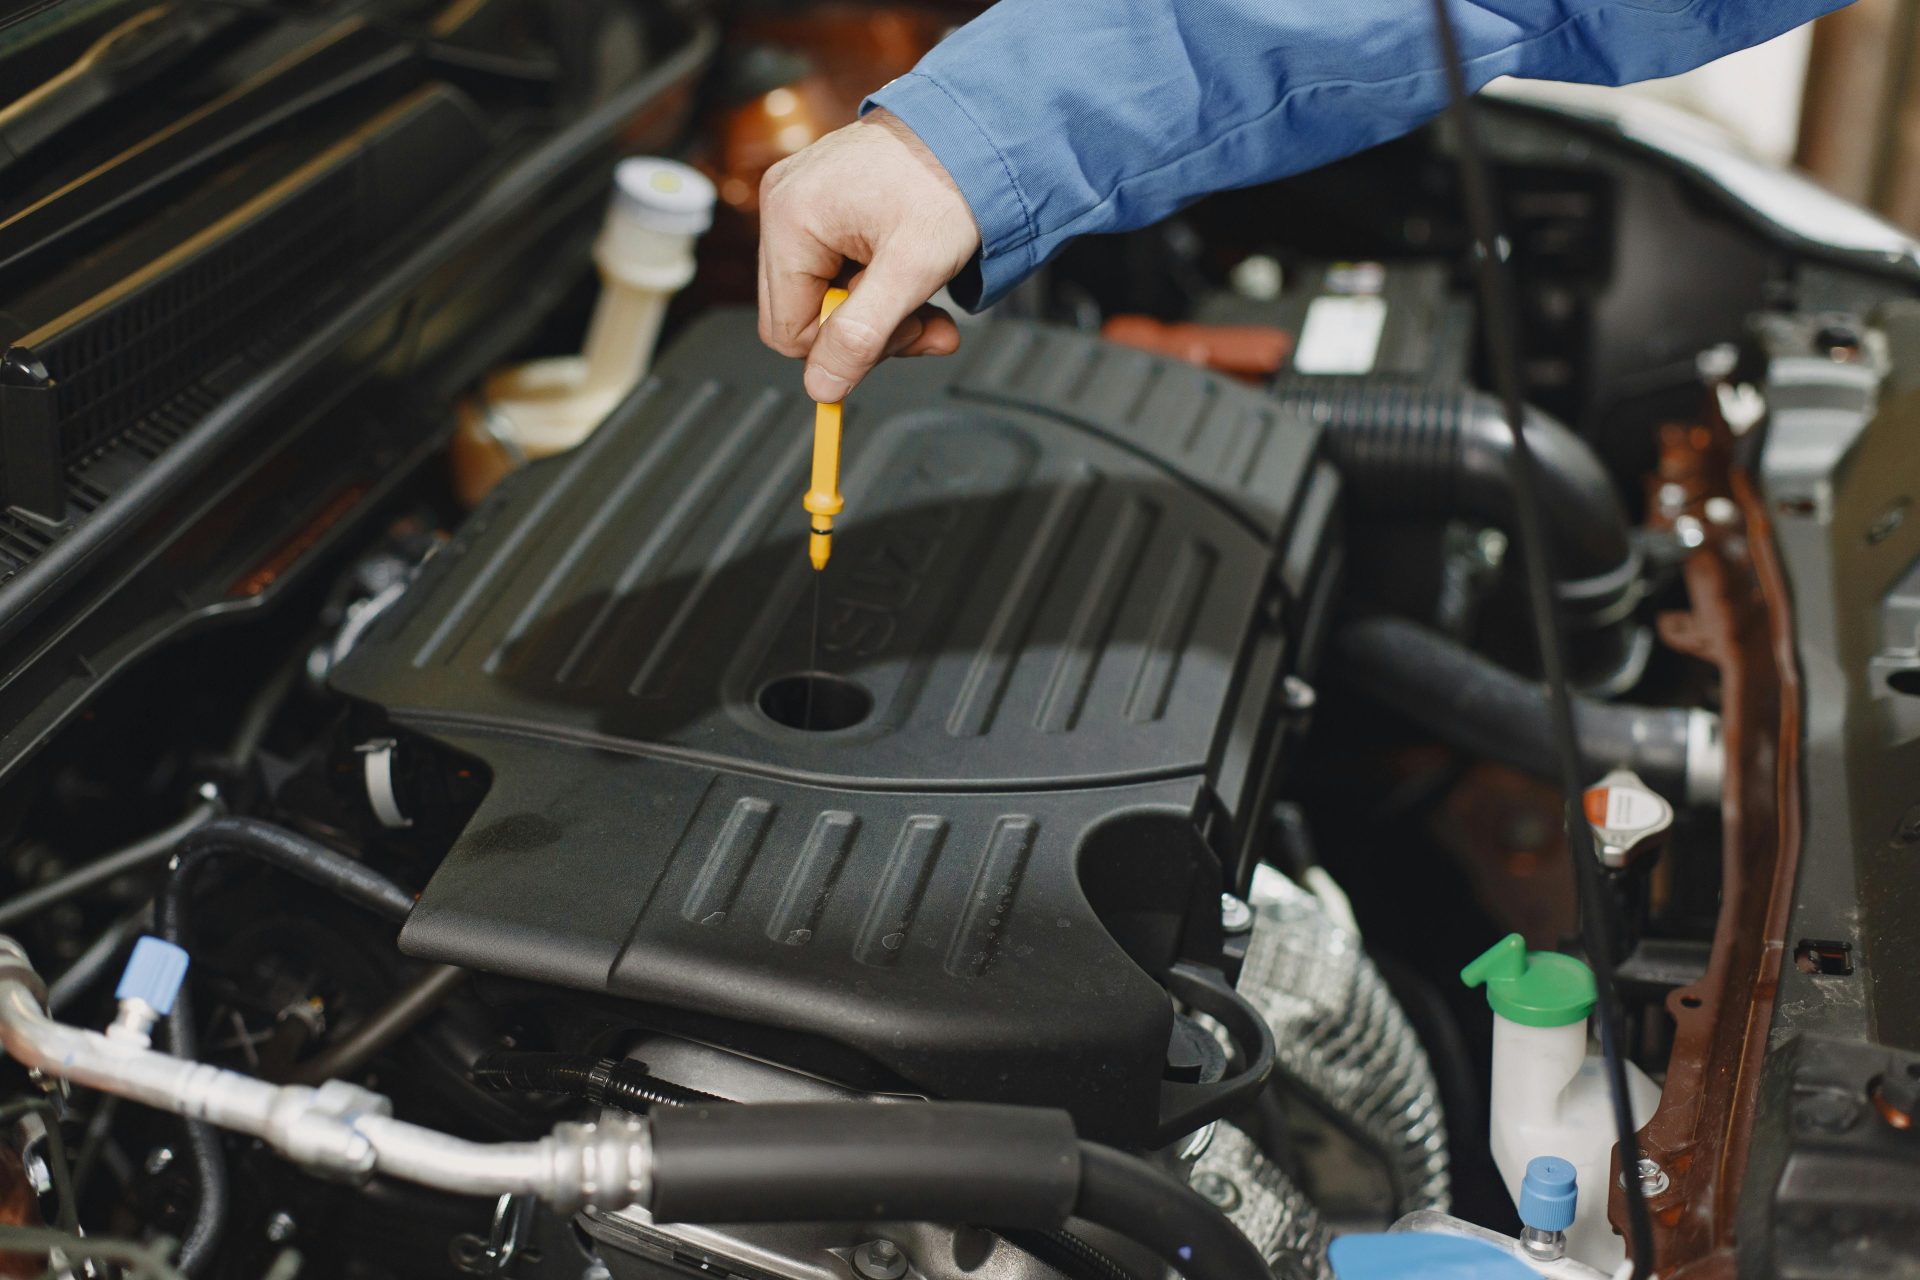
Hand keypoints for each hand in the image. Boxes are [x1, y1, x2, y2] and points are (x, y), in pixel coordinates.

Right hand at [758, 108, 980, 401]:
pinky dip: (876, 280)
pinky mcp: (819, 199)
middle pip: (803, 314)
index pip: (789, 331)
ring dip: (879, 309)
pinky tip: (908, 267)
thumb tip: (822, 387)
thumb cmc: (948, 181)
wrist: (975, 129)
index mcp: (791, 219)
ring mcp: (798, 198)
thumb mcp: (912, 270)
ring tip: (925, 290)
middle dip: (868, 330)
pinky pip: (833, 266)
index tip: (902, 334)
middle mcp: (782, 204)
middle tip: (923, 319)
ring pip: (822, 294)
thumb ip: (862, 336)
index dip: (845, 349)